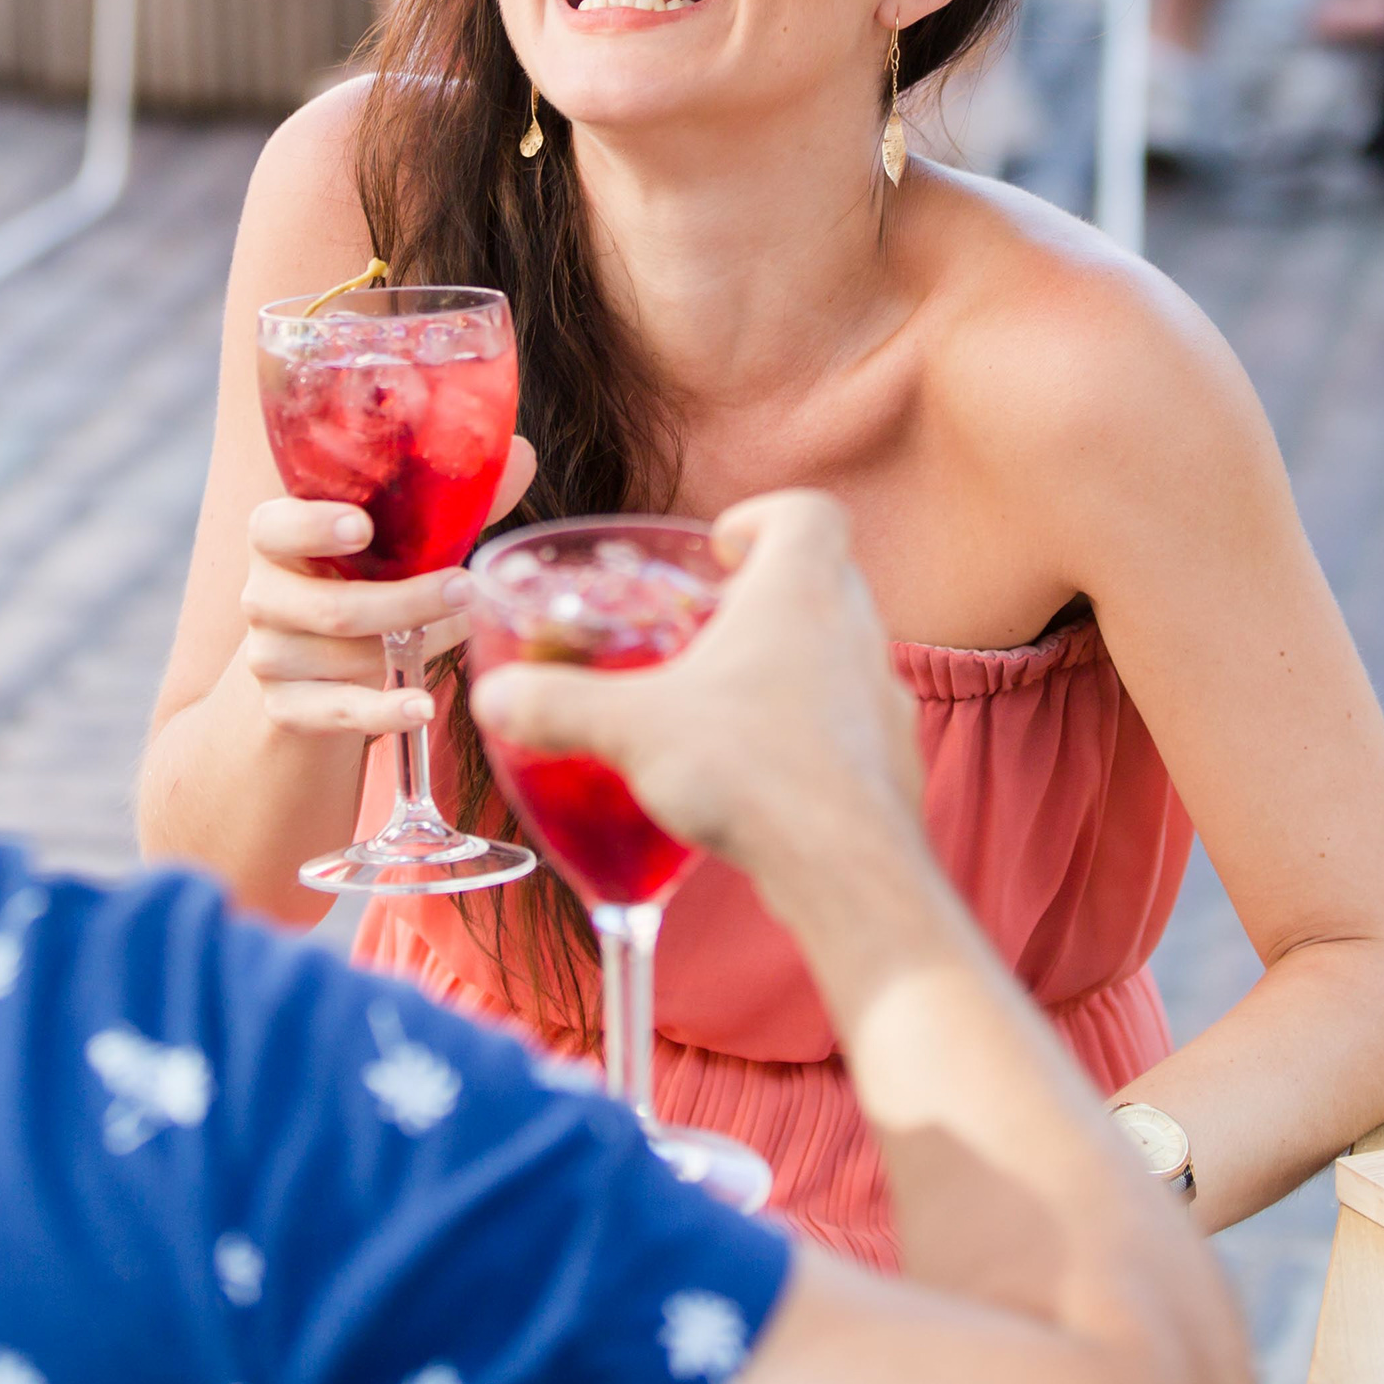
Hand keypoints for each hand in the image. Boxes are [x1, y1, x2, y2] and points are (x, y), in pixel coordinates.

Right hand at [235, 436, 537, 739]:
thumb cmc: (361, 578)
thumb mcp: (391, 539)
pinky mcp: (287, 708)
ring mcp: (270, 657)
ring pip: (348, 657)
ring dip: (417, 643)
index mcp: (276, 538)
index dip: (312, 526)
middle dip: (406, 600)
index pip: (273, 528)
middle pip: (333, 607)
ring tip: (464, 627)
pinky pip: (339, 712)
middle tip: (464, 587)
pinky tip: (421, 706)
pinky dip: (383, 712)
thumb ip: (444, 501)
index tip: (361, 526)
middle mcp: (262, 597)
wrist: (310, 666)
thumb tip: (520, 455)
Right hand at [465, 490, 922, 873]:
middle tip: (703, 628)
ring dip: (787, 663)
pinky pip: (846, 721)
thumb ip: (556, 705)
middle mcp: (857, 629)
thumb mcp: (632, 730)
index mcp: (802, 589)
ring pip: (838, 652)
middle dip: (761, 595)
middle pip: (822, 578)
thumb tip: (495, 695)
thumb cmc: (752, 773)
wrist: (851, 872)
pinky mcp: (889, 759)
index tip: (720, 549)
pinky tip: (758, 774)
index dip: (763, 517)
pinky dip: (806, 729)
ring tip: (723, 705)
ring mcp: (883, 696)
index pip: (808, 512)